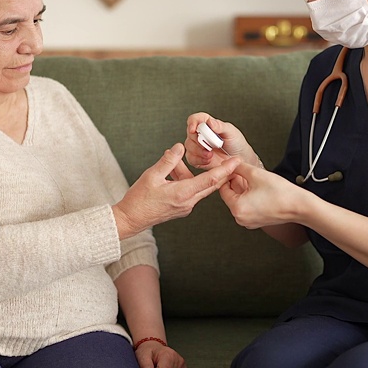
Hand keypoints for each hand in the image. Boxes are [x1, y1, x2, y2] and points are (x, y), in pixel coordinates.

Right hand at [111, 143, 240, 238]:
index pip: (210, 179)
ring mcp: (186, 207)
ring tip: (174, 162)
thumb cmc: (139, 199)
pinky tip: (174, 173)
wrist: (131, 219)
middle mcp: (188, 202)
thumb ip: (169, 160)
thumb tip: (180, 147)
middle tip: (232, 160)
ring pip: (199, 187)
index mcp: (183, 193)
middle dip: (222, 172)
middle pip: (211, 185)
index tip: (236, 161)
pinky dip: (188, 180)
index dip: (225, 169)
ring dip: (194, 173)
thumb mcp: (152, 175)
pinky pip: (191, 191)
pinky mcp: (181, 208)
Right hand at [184, 113, 260, 169]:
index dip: (192, 123)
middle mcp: (200, 134)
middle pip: (190, 134)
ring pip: (189, 146)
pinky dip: (199, 160)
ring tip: (210, 154)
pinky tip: (208, 160)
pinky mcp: (197, 158)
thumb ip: (220, 126)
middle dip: (198, 141)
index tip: (194, 129)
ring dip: (199, 151)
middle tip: (209, 146)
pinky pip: (191, 158)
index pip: (194, 119)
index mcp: (207, 124)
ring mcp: (197, 146)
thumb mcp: (231, 132)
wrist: (239, 159)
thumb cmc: (236, 143)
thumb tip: (210, 122)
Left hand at [218, 162, 307, 229]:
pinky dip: (250, 198)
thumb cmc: (281, 194)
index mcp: (237, 208)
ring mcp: (249, 222)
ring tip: (255, 182)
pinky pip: (248, 207)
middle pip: (231, 195)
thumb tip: (231, 164)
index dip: (227, 176)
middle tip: (244, 173)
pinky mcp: (256, 222)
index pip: (223, 189)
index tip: (232, 169)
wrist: (299, 206)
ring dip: (244, 190)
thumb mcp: (255, 174)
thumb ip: (239, 167)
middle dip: (236, 183)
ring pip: (240, 201)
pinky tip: (260, 191)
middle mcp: (240, 218)